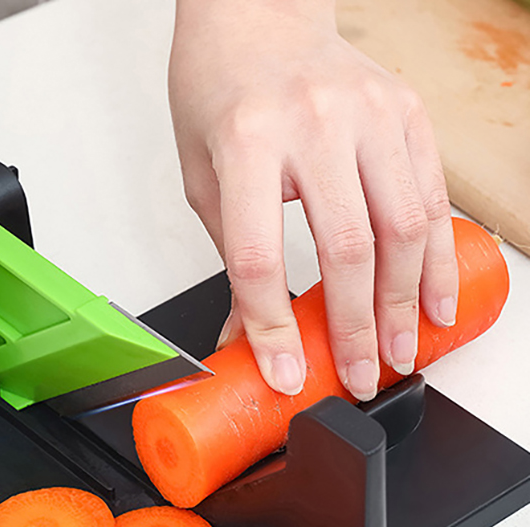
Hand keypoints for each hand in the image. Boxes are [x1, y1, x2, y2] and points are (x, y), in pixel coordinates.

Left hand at [169, 0, 457, 400]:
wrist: (258, 15)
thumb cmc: (221, 92)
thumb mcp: (203, 179)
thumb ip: (230, 258)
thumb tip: (247, 336)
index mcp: (247, 142)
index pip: (260, 257)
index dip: (273, 327)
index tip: (286, 372)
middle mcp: (313, 124)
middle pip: (346, 248)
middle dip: (356, 328)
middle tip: (361, 376)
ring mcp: (369, 114)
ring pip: (403, 227)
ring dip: (404, 304)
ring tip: (401, 352)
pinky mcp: (406, 113)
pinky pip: (432, 196)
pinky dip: (436, 258)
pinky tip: (434, 300)